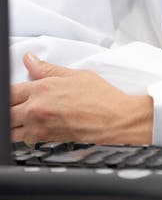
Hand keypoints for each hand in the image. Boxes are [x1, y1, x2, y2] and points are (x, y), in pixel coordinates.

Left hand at [10, 53, 153, 143]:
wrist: (113, 118)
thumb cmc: (99, 97)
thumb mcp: (75, 74)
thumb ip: (47, 69)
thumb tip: (30, 59)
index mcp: (43, 89)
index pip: (11, 91)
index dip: (10, 91)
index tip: (14, 92)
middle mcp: (37, 109)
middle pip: (7, 111)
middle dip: (11, 107)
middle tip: (20, 104)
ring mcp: (39, 126)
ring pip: (12, 129)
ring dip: (15, 122)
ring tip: (25, 116)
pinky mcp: (45, 139)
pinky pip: (24, 140)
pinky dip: (25, 134)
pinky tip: (34, 126)